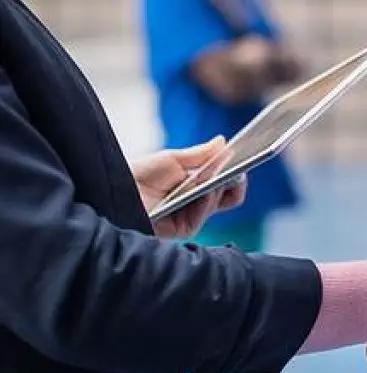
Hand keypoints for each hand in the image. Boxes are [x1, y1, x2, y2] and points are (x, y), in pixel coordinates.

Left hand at [132, 137, 246, 239]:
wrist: (114, 189)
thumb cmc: (139, 174)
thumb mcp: (173, 159)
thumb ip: (201, 154)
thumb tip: (224, 143)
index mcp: (196, 187)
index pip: (226, 184)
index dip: (236, 173)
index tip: (246, 158)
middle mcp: (196, 205)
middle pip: (229, 197)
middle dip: (235, 181)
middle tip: (238, 169)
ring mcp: (190, 217)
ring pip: (217, 204)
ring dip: (217, 187)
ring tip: (218, 173)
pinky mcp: (180, 229)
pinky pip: (200, 217)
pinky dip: (204, 201)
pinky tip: (203, 189)